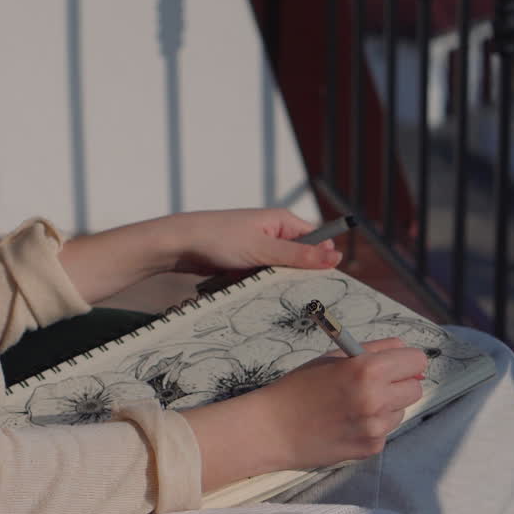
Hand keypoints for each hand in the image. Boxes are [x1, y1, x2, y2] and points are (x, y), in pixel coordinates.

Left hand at [164, 209, 342, 275]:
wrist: (178, 245)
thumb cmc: (218, 238)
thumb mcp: (263, 249)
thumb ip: (300, 255)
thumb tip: (336, 257)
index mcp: (282, 221)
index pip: (317, 241)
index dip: (321, 261)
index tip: (323, 283)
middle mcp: (272, 233)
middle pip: (299, 259)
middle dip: (294, 276)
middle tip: (290, 291)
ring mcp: (258, 248)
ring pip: (279, 272)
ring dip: (273, 283)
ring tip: (264, 290)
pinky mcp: (244, 262)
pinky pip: (260, 278)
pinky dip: (257, 285)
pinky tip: (250, 291)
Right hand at [263, 338, 427, 468]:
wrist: (272, 429)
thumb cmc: (299, 387)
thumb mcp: (334, 358)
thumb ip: (375, 351)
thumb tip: (410, 356)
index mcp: (368, 370)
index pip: (416, 361)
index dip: (406, 361)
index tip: (396, 365)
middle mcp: (377, 399)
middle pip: (415, 388)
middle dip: (399, 384)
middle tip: (373, 385)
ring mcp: (375, 427)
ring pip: (400, 411)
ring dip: (385, 406)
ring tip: (353, 406)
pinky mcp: (371, 447)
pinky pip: (385, 430)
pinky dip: (372, 426)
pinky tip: (347, 423)